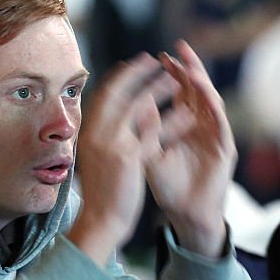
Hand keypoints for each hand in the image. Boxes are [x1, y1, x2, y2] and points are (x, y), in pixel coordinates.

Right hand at [66, 54, 179, 265]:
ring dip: (158, 90)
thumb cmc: (102, 193)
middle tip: (154, 59)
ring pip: (138, 108)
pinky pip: (156, 134)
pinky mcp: (129, 158)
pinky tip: (189, 114)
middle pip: (118, 94)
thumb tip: (108, 119)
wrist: (100, 220)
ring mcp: (112, 144)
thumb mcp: (97, 158)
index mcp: (89, 133)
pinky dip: (174, 121)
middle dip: (137, 74)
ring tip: (176, 79)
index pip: (103, 96)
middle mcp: (97, 134)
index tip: (133, 65)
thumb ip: (103, 137)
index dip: (119, 78)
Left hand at [144, 40, 235, 257]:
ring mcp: (215, 136)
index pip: (181, 91)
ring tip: (192, 69)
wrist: (185, 214)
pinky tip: (208, 98)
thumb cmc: (170, 185)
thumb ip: (147, 128)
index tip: (160, 55)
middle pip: (198, 90)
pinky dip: (215, 111)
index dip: (173, 72)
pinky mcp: (225, 151)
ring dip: (203, 85)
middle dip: (190, 68)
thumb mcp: (151, 152)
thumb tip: (135, 101)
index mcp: (185, 124)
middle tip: (180, 48)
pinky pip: (221, 126)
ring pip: (212, 103)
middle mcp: (203, 126)